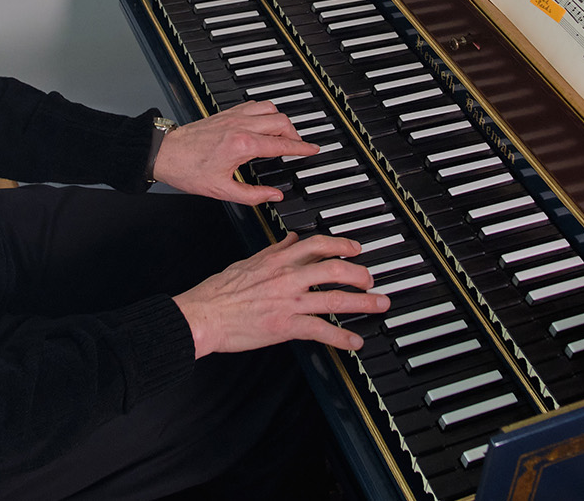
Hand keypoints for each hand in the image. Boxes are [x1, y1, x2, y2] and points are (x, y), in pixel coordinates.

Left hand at [152, 100, 315, 205]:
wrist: (165, 153)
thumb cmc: (188, 170)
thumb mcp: (222, 190)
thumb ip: (253, 195)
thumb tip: (274, 195)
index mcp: (242, 145)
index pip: (281, 144)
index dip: (301, 148)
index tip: (312, 150)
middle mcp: (240, 126)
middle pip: (281, 121)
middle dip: (295, 134)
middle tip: (297, 146)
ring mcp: (233, 116)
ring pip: (269, 108)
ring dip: (281, 120)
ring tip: (283, 134)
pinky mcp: (226, 113)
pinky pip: (254, 105)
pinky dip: (265, 112)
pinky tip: (264, 123)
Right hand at [173, 234, 388, 356]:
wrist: (204, 315)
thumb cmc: (219, 292)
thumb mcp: (248, 262)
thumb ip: (274, 251)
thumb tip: (291, 240)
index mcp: (277, 260)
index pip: (317, 244)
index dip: (341, 245)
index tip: (355, 249)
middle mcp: (287, 278)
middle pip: (334, 269)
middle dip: (359, 274)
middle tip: (372, 280)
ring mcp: (289, 302)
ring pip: (334, 298)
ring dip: (362, 303)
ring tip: (379, 305)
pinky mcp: (286, 326)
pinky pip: (321, 331)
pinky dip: (341, 338)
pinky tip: (354, 343)